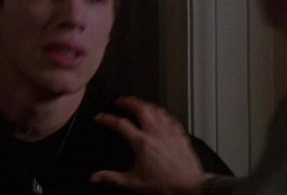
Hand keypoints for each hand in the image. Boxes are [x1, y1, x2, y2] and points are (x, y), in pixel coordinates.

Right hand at [91, 96, 212, 194]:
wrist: (190, 187)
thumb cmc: (166, 185)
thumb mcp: (134, 183)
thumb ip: (113, 178)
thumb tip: (97, 177)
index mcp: (142, 143)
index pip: (120, 124)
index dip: (107, 119)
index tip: (101, 117)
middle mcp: (156, 134)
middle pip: (141, 108)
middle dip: (129, 101)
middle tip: (122, 101)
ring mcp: (170, 133)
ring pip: (157, 110)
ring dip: (147, 105)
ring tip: (140, 104)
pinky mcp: (181, 137)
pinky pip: (171, 119)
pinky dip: (164, 115)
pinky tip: (163, 116)